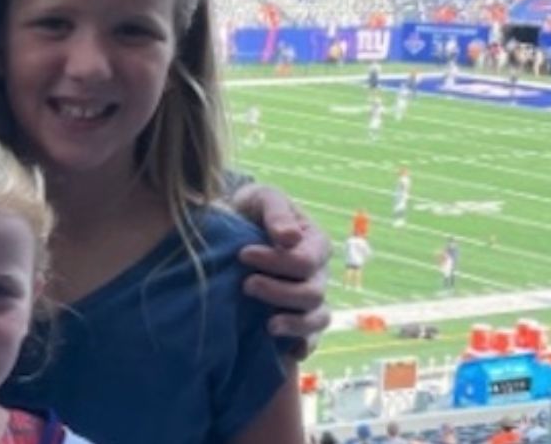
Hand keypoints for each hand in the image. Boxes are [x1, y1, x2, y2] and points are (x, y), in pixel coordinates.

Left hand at [231, 182, 331, 359]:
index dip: (276, 261)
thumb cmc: (251, 209)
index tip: (242, 254)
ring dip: (294, 324)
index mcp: (315, 243)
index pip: (304, 261)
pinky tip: (287, 352)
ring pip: (317, 319)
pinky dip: (302, 347)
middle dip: (279, 292)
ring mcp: (310, 300)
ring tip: (268, 326)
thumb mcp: (263, 198)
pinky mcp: (298, 320)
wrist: (232, 227)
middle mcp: (318, 274)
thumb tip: (289, 239)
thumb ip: (276, 213)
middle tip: (246, 285)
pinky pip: (310, 340)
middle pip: (311, 294)